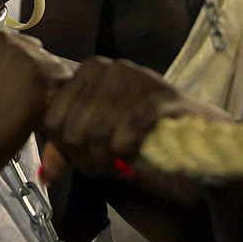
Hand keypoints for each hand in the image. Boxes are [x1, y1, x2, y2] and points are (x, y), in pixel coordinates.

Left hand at [39, 57, 230, 183]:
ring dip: (108, 158)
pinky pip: (130, 124)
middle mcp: (108, 67)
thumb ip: (69, 152)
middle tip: (106, 168)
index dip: (65, 149)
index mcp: (87, 72)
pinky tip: (131, 155)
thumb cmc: (141, 136)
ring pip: (98, 128)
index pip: (53, 119)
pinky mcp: (162, 93)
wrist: (197, 136)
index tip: (86, 161)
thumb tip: (45, 174)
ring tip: (120, 164)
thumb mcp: (97, 143)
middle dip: (87, 157)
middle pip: (73, 127)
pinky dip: (127, 147)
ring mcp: (136, 75)